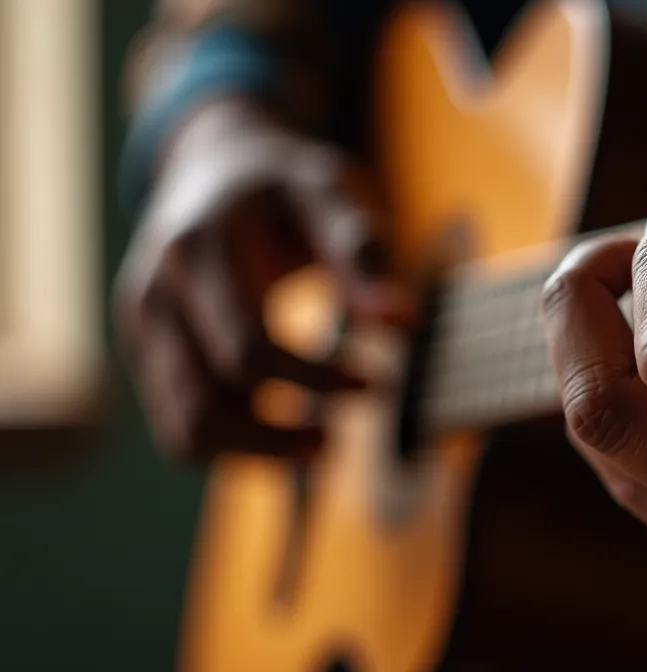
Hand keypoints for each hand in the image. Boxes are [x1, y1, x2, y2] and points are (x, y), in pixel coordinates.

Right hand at [114, 97, 414, 462]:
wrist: (214, 164)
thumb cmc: (281, 183)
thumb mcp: (327, 192)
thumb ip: (361, 251)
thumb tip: (400, 319)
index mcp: (195, 250)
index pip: (247, 351)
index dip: (317, 381)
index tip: (377, 383)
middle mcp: (153, 296)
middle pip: (205, 408)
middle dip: (281, 436)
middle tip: (344, 437)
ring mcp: (140, 330)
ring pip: (185, 432)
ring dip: (257, 454)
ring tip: (324, 444)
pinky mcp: (146, 355)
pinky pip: (180, 427)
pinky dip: (235, 448)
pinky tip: (288, 436)